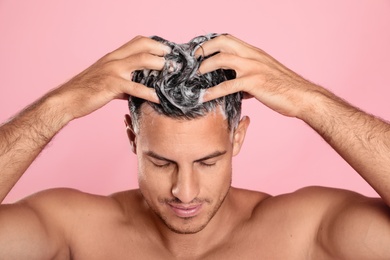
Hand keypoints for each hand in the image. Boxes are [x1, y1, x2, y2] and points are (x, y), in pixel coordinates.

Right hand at [50, 36, 169, 119]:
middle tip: (173, 59)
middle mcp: (114, 59)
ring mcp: (114, 70)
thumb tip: (140, 89)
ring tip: (171, 72)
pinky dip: (149, 93)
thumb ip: (124, 81)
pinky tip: (158, 98)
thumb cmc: (87, 90)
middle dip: (160, 50)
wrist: (67, 99)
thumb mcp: (106, 80)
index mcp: (113, 56)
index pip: (137, 41)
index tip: (166, 50)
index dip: (154, 43)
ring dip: (159, 65)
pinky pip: (136, 88)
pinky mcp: (112, 85)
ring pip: (142, 61)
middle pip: (142, 45)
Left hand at [197, 34, 326, 117]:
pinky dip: (213, 92)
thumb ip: (248, 79)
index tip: (201, 52)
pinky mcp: (254, 82)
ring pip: (222, 59)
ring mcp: (253, 68)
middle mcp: (252, 56)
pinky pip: (227, 86)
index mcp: (254, 53)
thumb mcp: (265, 77)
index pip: (229, 39)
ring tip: (196, 75)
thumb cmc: (285, 88)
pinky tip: (204, 97)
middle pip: (223, 41)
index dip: (212, 43)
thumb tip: (236, 89)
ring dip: (206, 66)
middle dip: (205, 48)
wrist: (303, 97)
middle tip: (195, 59)